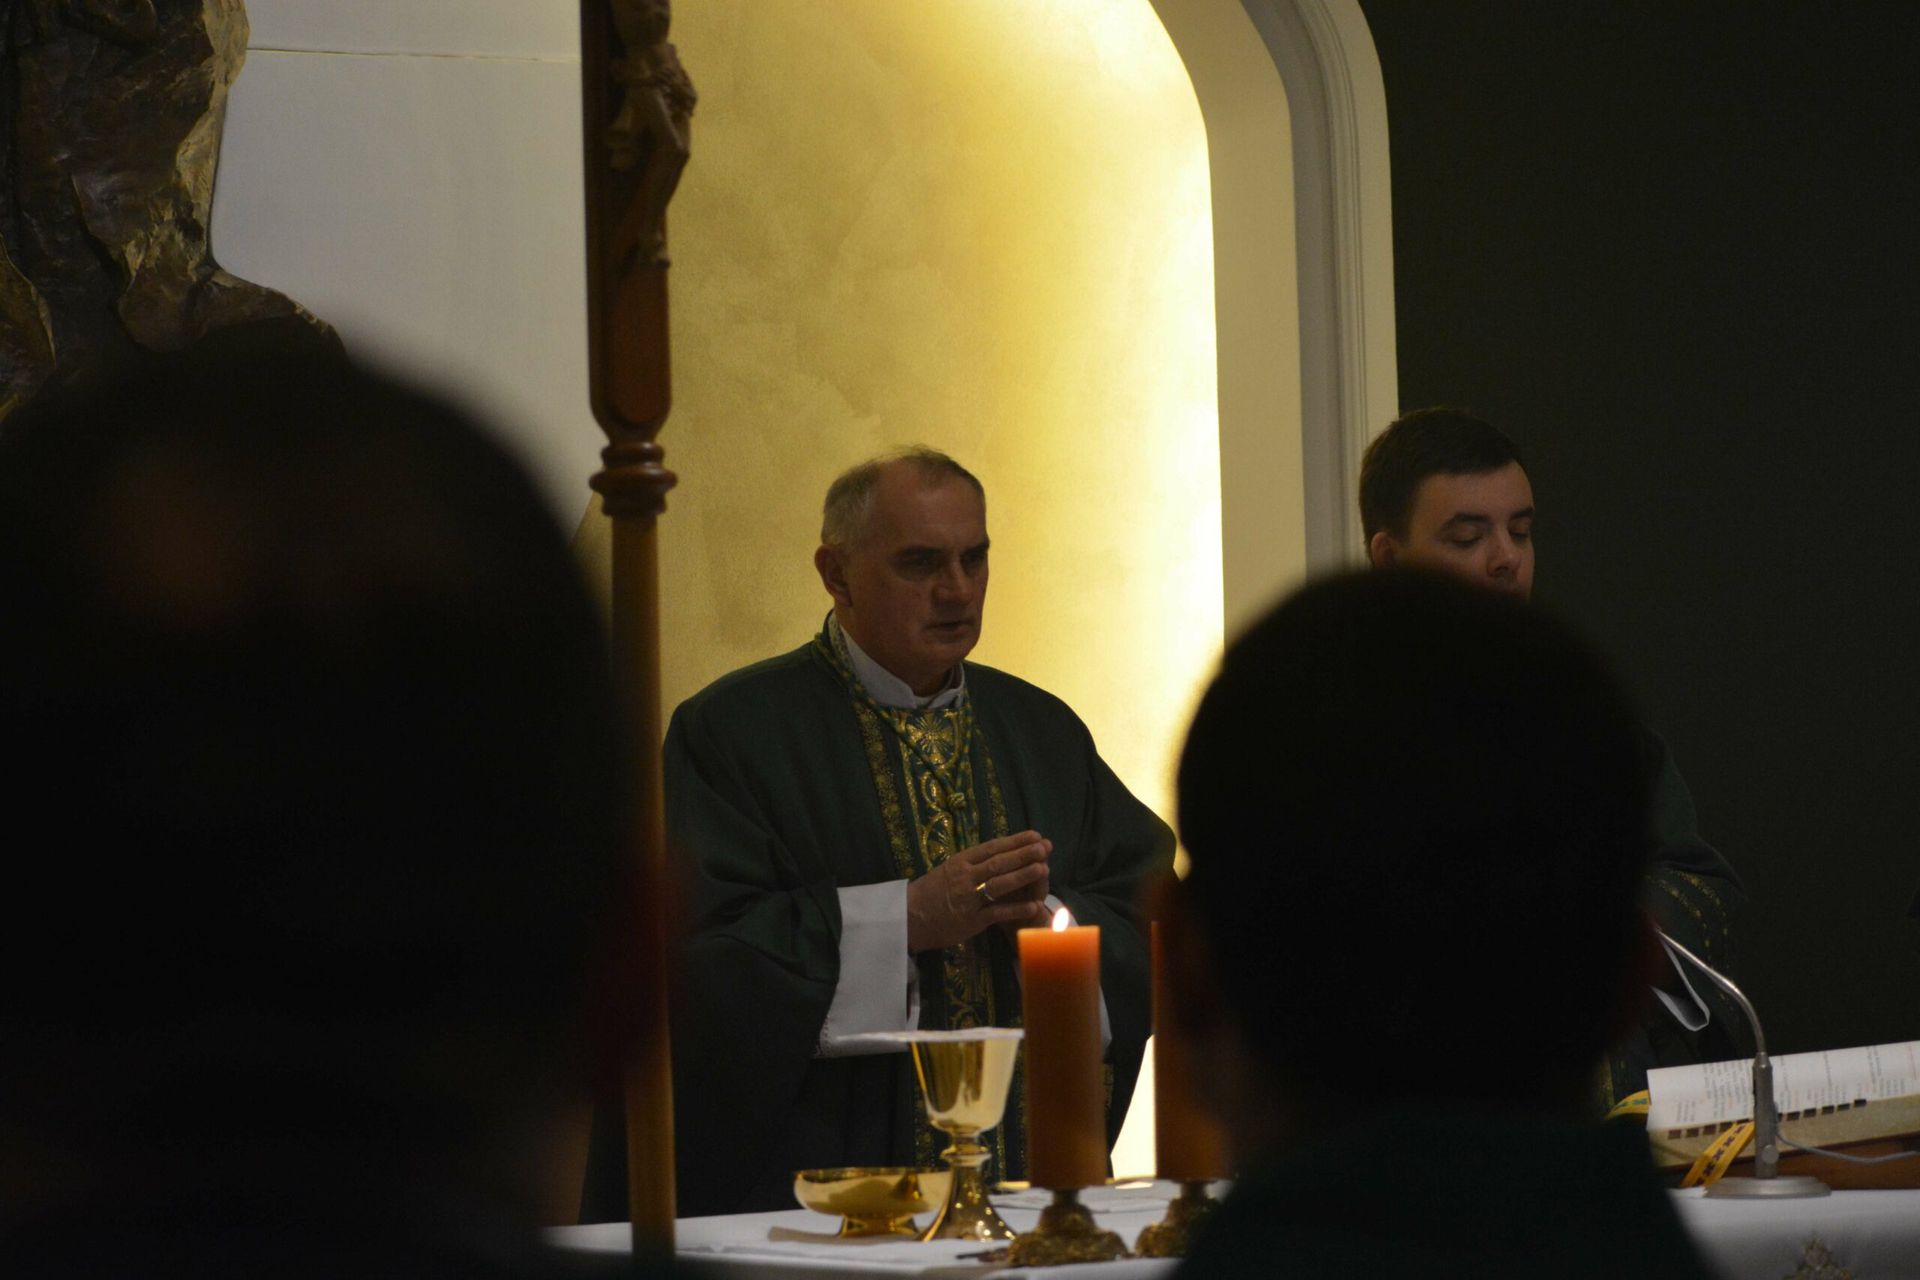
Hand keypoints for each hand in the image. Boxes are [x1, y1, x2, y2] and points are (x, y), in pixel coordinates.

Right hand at [906, 831, 1052, 952]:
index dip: (1015, 841)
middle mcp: (965, 877)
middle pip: (999, 863)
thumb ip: (971, 863)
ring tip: (1043, 868)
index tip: (1035, 835)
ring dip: (1023, 876)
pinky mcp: (971, 920)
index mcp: (960, 861)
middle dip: (1024, 854)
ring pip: (1000, 884)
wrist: (908, 917)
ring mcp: (969, 898)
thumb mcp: (948, 870)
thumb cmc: (929, 893)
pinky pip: (997, 913)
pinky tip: (1034, 906)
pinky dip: (1016, 909)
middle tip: (1046, 847)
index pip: (992, 847)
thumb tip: (998, 854)